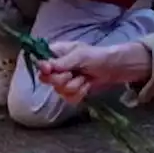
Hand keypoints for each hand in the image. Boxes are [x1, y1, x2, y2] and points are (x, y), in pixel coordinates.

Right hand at [38, 41, 152, 102]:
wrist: (114, 69)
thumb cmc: (97, 56)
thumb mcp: (79, 56)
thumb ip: (61, 62)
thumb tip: (43, 66)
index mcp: (55, 54)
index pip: (40, 63)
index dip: (44, 68)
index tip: (50, 70)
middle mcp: (57, 68)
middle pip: (46, 80)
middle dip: (62, 79)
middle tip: (74, 73)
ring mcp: (63, 81)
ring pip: (59, 91)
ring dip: (75, 86)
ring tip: (85, 78)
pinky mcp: (72, 92)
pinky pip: (69, 98)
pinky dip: (80, 93)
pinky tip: (87, 86)